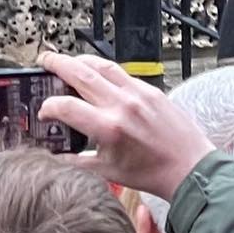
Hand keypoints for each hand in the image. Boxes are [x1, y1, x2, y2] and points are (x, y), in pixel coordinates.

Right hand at [37, 50, 213, 202]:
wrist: (189, 168)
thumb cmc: (152, 173)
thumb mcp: (108, 171)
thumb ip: (77, 162)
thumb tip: (55, 156)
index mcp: (109, 128)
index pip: (66, 107)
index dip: (48, 107)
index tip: (45, 112)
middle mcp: (121, 105)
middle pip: (80, 74)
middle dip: (57, 64)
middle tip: (44, 60)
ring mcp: (137, 93)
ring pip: (101, 65)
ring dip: (79, 60)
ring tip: (67, 60)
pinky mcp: (150, 89)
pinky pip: (121, 72)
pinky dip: (104, 69)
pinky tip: (97, 72)